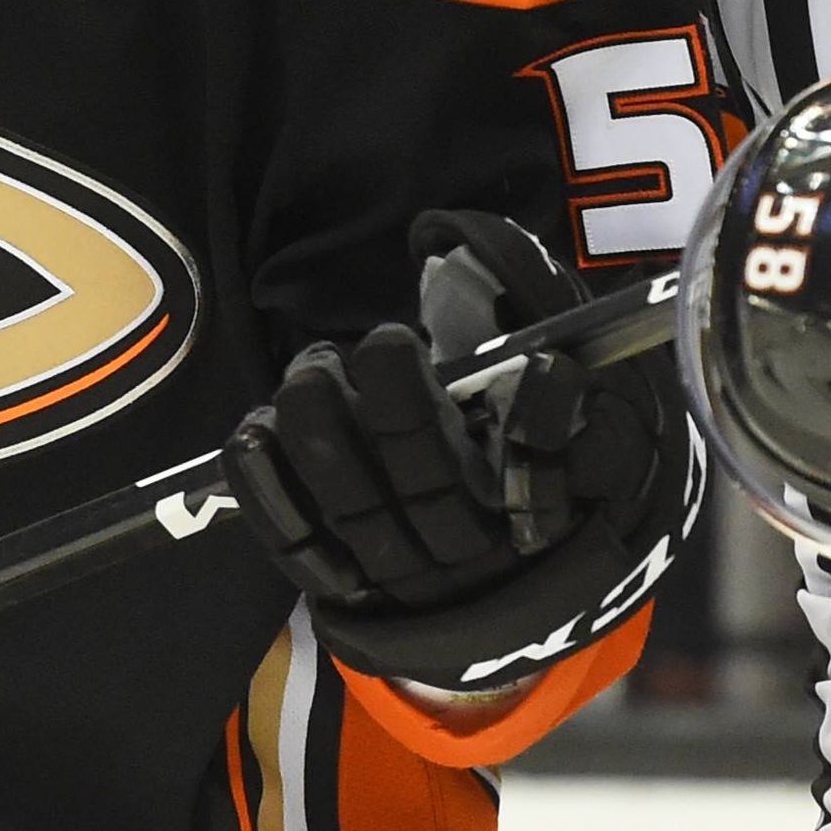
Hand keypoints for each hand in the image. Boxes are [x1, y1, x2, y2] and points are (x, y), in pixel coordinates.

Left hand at [224, 212, 694, 694]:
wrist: (520, 571)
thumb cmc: (550, 450)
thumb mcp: (578, 392)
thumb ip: (535, 321)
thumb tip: (461, 248)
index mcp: (542, 497)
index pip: (536, 459)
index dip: (521, 415)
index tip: (510, 360)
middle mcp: (474, 542)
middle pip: (434, 482)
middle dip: (398, 410)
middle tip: (375, 346)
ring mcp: (408, 571)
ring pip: (362, 513)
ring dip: (326, 439)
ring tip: (311, 376)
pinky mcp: (352, 581)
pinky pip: (302, 548)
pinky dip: (270, 493)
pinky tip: (252, 434)